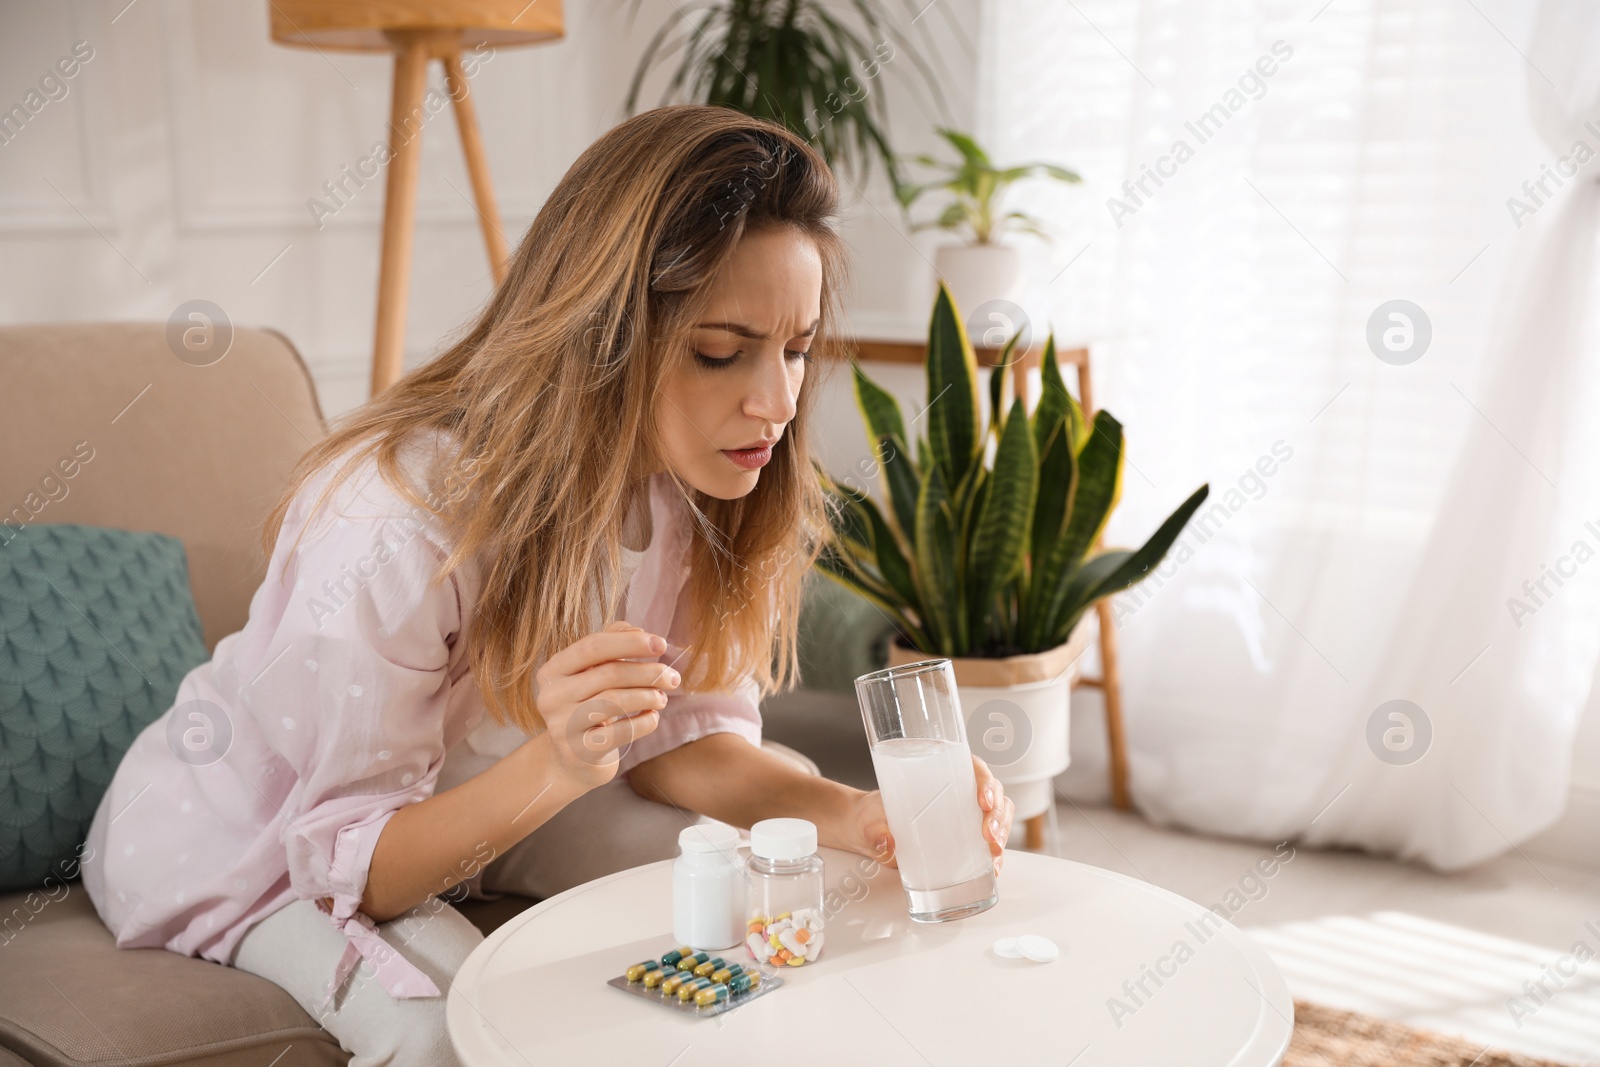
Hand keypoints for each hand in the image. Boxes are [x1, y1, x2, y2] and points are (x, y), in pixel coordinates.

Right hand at [534, 620, 675, 791]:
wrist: (574, 759)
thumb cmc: (589, 706)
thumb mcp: (594, 674)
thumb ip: (612, 645)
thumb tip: (639, 630)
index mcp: (553, 670)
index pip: (593, 646)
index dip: (630, 642)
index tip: (662, 644)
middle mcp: (551, 697)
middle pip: (609, 674)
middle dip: (648, 672)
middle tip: (673, 677)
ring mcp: (561, 726)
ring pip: (615, 701)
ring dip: (648, 696)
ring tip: (663, 698)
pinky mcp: (578, 752)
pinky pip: (621, 732)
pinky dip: (645, 722)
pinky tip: (653, 717)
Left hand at [838, 755, 1013, 875]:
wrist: (867, 829)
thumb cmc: (872, 816)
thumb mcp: (870, 822)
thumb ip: (875, 834)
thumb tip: (887, 845)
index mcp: (939, 773)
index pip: (972, 767)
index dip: (985, 781)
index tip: (984, 800)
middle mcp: (958, 789)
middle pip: (993, 793)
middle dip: (998, 815)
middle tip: (990, 836)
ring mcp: (964, 811)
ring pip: (999, 814)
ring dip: (1003, 832)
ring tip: (995, 853)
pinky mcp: (964, 833)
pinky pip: (990, 837)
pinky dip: (997, 851)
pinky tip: (994, 866)